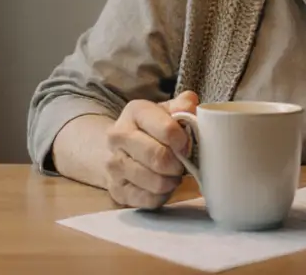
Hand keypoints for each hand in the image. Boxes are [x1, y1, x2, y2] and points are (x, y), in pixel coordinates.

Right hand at [104, 91, 198, 208]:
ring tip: (173, 174)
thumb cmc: (152, 128)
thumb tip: (191, 106)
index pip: (167, 129)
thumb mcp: (167, 111)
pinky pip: (147, 200)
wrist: (120, 148)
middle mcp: (118, 136)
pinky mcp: (116, 189)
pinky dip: (161, 196)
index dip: (183, 141)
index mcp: (135, 112)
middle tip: (183, 164)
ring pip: (154, 181)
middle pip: (158, 157)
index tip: (187, 146)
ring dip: (171, 181)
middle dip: (178, 164)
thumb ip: (183, 106)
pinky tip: (163, 187)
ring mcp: (114, 164)